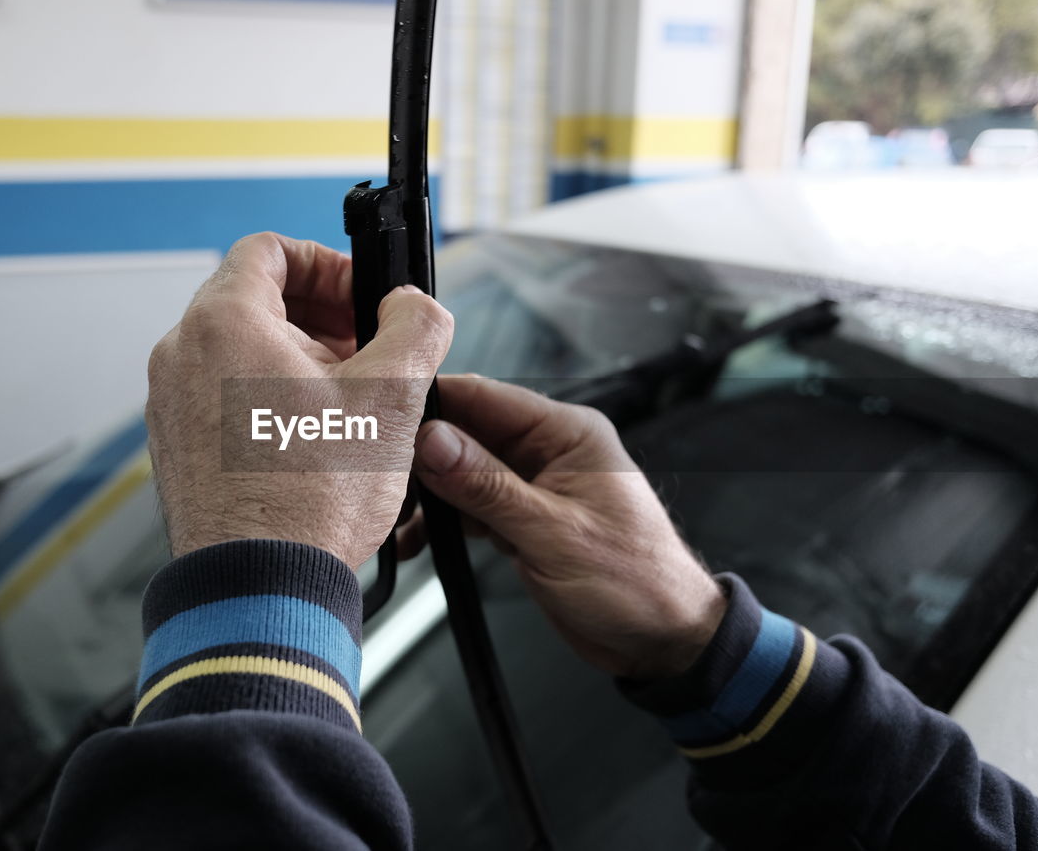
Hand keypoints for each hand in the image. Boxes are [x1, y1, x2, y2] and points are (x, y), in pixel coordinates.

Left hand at [146, 232, 452, 568]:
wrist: (259, 587)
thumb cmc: (310, 502)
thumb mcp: (391, 400)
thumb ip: (416, 328)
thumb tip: (415, 307)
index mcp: (223, 323)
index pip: (270, 249)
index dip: (328, 263)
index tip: (361, 298)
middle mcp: (182, 356)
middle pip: (255, 300)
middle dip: (321, 317)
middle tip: (366, 352)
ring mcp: (172, 405)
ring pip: (240, 352)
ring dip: (299, 360)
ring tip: (348, 403)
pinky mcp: (177, 449)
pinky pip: (223, 398)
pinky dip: (268, 399)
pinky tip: (314, 441)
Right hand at [402, 376, 725, 679]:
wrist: (664, 641)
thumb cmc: (636, 584)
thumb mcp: (554, 534)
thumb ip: (489, 487)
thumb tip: (433, 441)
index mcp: (567, 433)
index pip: (485, 397)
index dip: (430, 401)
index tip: (381, 412)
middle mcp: (547, 450)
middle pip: (465, 432)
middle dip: (418, 452)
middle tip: (373, 474)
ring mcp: (532, 485)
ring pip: (460, 471)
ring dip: (424, 491)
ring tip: (386, 512)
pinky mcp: (521, 518)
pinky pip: (468, 507)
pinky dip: (439, 522)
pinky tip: (412, 540)